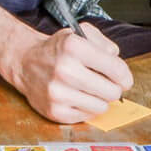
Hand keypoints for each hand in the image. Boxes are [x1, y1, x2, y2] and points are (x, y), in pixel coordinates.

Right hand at [1, 25, 133, 123]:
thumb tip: (118, 63)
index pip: (116, 69)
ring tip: (89, 90)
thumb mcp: (80, 34)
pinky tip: (77, 97)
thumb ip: (105, 43)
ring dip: (100, 99)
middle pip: (112, 92)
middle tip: (105, 84)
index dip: (125, 76)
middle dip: (113, 88)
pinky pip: (87, 116)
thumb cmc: (57, 49)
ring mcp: (58, 93)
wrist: (25, 62)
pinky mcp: (54, 111)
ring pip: (102, 107)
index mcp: (73, 46)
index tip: (124, 79)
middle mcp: (64, 69)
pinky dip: (86, 108)